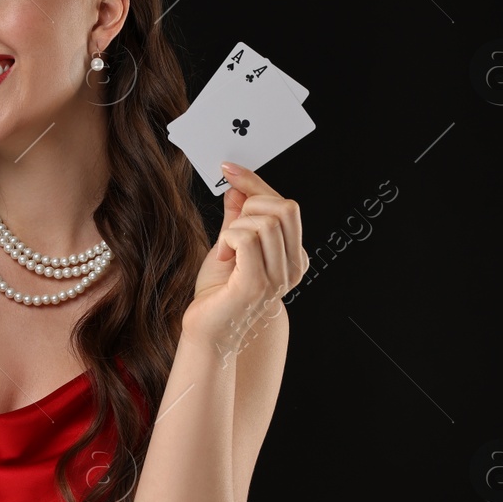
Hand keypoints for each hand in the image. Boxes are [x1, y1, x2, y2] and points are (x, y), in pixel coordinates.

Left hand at [184, 162, 305, 353]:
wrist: (210, 332)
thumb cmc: (219, 294)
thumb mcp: (229, 246)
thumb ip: (238, 217)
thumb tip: (237, 187)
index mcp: (293, 256)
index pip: (285, 205)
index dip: (256, 183)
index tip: (229, 169)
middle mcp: (292, 267)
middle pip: (282, 207)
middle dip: (248, 209)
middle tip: (230, 233)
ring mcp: (277, 277)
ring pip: (264, 221)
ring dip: (234, 229)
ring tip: (226, 251)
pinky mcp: (256, 283)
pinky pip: (246, 238)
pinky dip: (228, 239)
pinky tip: (223, 257)